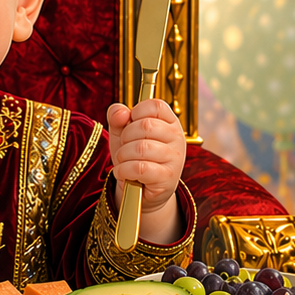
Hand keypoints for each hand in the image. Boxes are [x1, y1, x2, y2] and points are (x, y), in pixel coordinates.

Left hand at [106, 99, 185, 241]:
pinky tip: (123, 173)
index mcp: (170, 122)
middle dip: (126, 136)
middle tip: (124, 146)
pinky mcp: (168, 178)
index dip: (136, 112)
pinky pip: (140, 168)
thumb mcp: (122, 132)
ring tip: (123, 161)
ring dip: (123, 155)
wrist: (140, 189)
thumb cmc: (133, 156)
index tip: (130, 123)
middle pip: (146, 126)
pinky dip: (124, 170)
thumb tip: (121, 112)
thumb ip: (118, 117)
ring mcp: (175, 158)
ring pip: (141, 148)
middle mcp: (177, 138)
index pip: (156, 105)